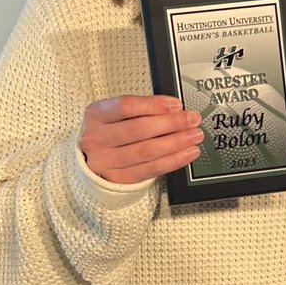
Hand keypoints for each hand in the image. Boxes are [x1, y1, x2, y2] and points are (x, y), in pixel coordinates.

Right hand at [78, 95, 203, 183]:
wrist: (91, 161)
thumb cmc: (109, 133)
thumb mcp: (115, 115)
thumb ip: (141, 110)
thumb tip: (175, 109)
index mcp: (95, 115)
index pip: (126, 107)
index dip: (154, 105)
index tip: (176, 105)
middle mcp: (96, 139)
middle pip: (139, 129)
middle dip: (171, 124)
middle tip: (192, 120)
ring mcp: (105, 161)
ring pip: (146, 151)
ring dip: (176, 143)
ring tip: (194, 136)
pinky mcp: (118, 179)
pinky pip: (151, 169)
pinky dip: (173, 161)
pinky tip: (187, 153)